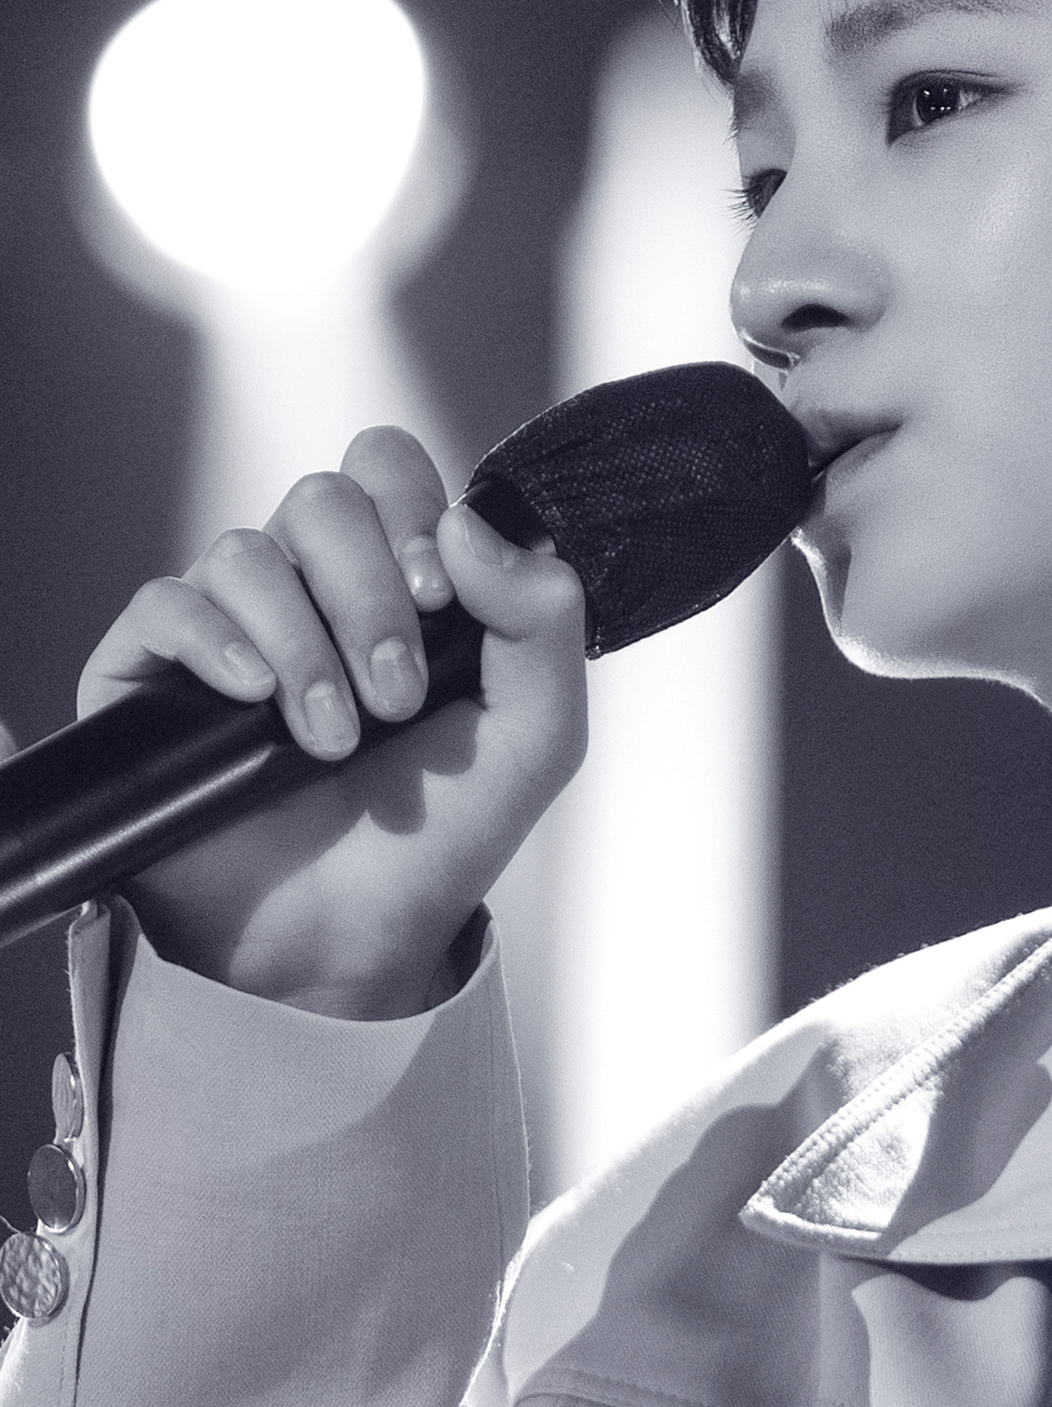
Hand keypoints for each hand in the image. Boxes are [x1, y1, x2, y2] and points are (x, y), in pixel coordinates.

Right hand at [79, 427, 587, 1018]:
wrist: (354, 937)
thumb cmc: (443, 832)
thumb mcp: (537, 732)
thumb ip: (542, 620)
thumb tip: (469, 522)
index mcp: (402, 579)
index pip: (389, 470)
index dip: (413, 510)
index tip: (442, 599)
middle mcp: (312, 587)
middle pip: (322, 499)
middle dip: (370, 594)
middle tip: (397, 693)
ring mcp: (232, 626)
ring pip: (246, 552)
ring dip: (306, 645)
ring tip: (334, 738)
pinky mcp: (154, 675)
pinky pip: (164, 604)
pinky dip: (217, 642)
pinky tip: (257, 699)